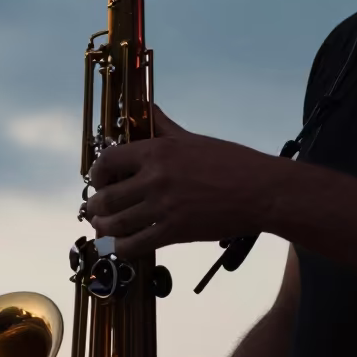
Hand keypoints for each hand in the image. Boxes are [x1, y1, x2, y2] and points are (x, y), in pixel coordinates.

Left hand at [84, 107, 273, 259]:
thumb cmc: (232, 162)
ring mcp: (163, 207)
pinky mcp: (175, 232)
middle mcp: (154, 179)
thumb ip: (164, 126)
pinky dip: (123, 247)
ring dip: (103, 228)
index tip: (98, 180)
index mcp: (157, 152)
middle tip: (96, 209)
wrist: (261, 191)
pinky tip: (123, 245)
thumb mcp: (192, 139)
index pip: (108, 161)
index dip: (96, 174)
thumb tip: (148, 108)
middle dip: (95, 206)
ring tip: (103, 227)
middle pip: (106, 197)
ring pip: (116, 224)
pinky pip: (135, 245)